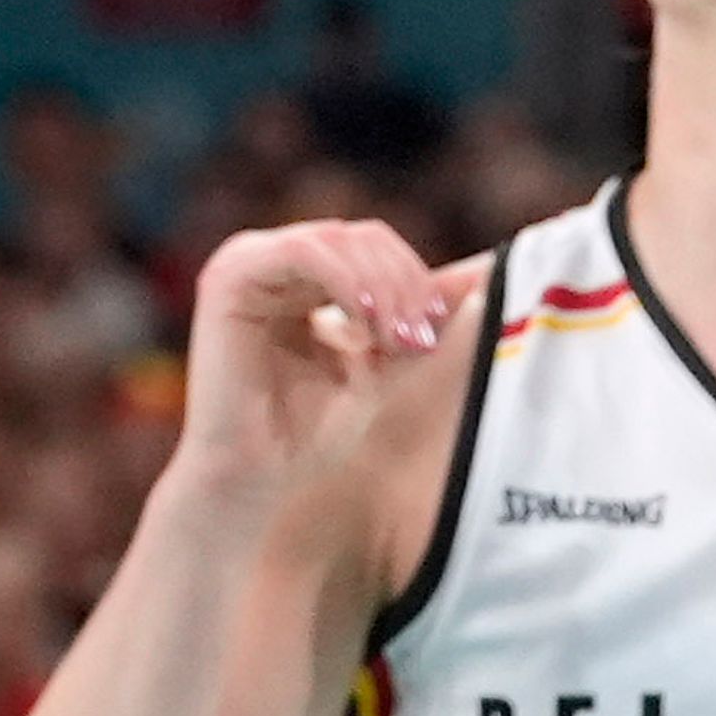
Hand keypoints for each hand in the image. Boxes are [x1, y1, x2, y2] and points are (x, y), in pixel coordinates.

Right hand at [169, 214, 461, 516]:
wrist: (252, 480)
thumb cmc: (304, 434)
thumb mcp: (378, 372)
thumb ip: (418, 327)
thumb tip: (484, 280)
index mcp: (300, 278)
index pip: (371, 246)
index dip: (413, 279)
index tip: (434, 331)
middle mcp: (272, 260)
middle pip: (359, 236)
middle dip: (402, 284)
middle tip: (417, 340)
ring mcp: (249, 262)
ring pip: (337, 238)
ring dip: (380, 287)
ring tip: (394, 341)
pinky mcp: (231, 277)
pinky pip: (302, 252)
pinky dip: (345, 281)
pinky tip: (364, 325)